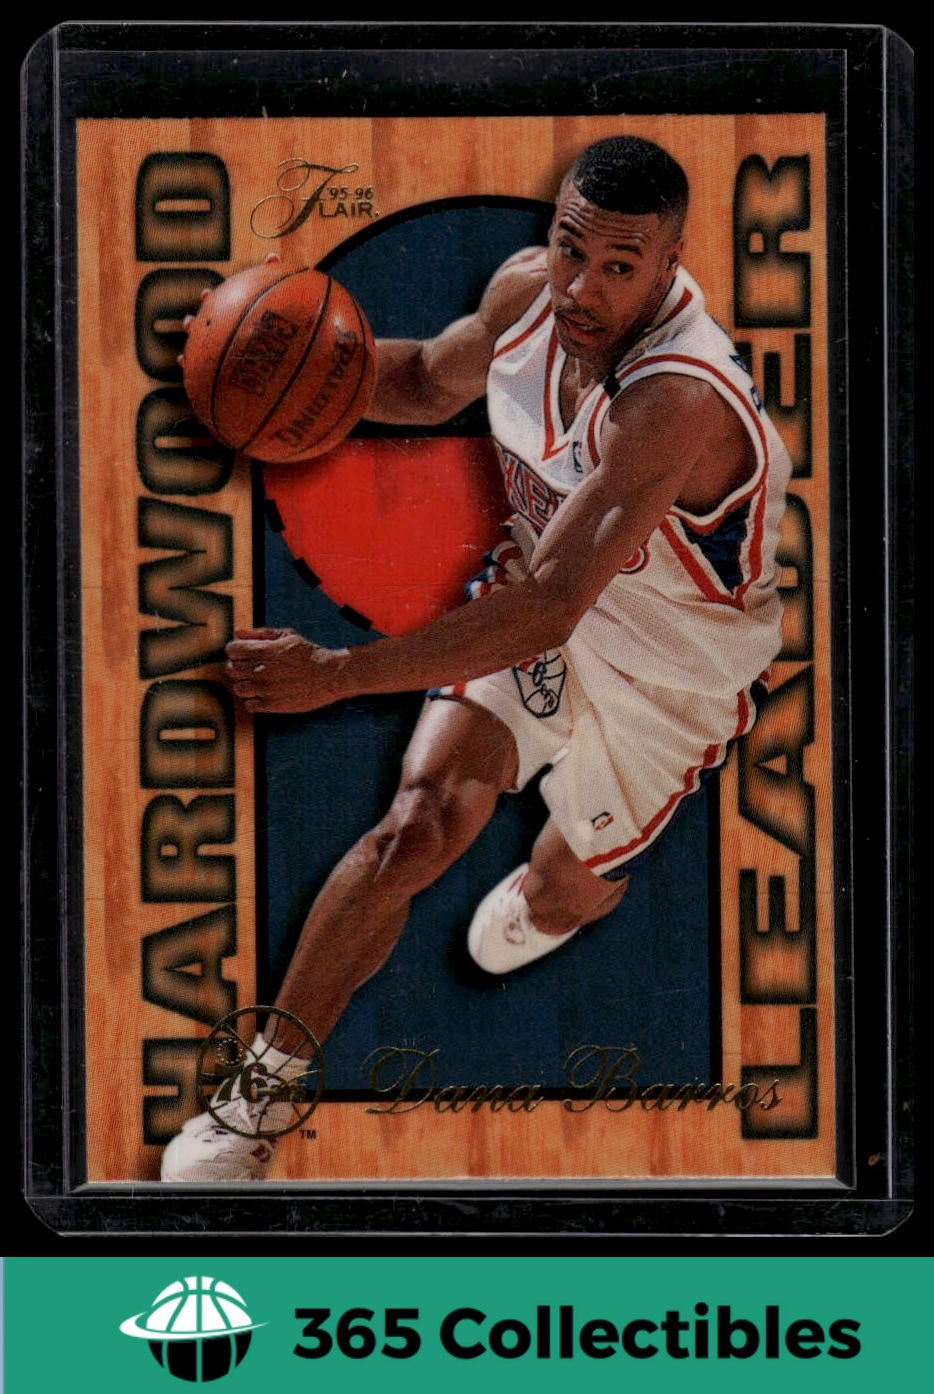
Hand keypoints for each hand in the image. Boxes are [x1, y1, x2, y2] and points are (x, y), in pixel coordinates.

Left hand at [226, 628, 349, 713]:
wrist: (330, 675)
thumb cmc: (309, 653)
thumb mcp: (287, 636)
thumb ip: (260, 633)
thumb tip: (238, 632)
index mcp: (264, 650)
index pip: (231, 650)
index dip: (236, 651)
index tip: (244, 654)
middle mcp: (261, 670)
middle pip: (231, 669)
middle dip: (238, 667)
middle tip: (251, 669)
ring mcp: (266, 689)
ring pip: (238, 688)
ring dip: (245, 685)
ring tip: (258, 683)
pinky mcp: (272, 705)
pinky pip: (249, 705)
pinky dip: (253, 700)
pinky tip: (264, 694)